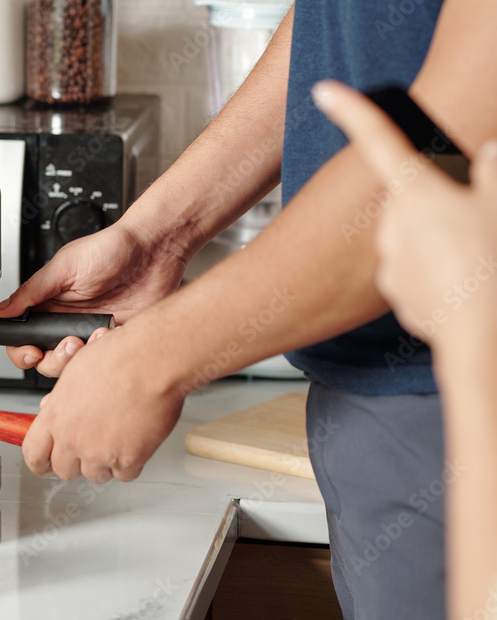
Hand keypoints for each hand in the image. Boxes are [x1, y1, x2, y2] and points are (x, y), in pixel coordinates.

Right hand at [0, 221, 185, 376]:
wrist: (154, 251)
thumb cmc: (111, 249)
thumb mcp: (64, 267)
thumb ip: (32, 292)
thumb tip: (3, 310)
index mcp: (48, 305)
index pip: (23, 338)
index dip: (22, 351)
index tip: (30, 352)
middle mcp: (66, 322)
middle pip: (45, 359)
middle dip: (53, 359)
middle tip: (68, 343)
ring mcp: (89, 333)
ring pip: (73, 366)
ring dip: (80, 356)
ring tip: (92, 335)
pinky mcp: (113, 340)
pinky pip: (101, 361)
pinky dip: (103, 353)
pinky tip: (109, 334)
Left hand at [20, 320, 183, 481]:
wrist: (151, 362)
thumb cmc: (117, 358)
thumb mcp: (73, 373)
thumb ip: (60, 402)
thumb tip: (56, 412)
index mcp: (55, 417)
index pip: (33, 453)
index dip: (39, 462)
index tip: (45, 462)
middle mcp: (73, 439)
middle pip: (63, 470)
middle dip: (74, 463)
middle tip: (86, 448)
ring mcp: (100, 452)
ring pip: (94, 476)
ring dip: (102, 464)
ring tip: (114, 440)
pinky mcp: (128, 460)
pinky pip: (124, 475)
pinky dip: (129, 464)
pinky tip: (132, 443)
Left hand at [313, 80, 496, 345]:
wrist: (482, 336)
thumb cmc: (492, 264)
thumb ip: (493, 171)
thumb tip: (491, 154)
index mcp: (416, 190)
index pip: (380, 139)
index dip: (353, 111)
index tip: (327, 93)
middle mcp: (392, 223)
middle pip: (409, 196)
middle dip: (436, 200)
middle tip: (473, 215)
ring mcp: (391, 261)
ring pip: (414, 237)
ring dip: (438, 239)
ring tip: (477, 256)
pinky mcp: (397, 296)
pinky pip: (417, 273)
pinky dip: (436, 273)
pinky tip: (464, 283)